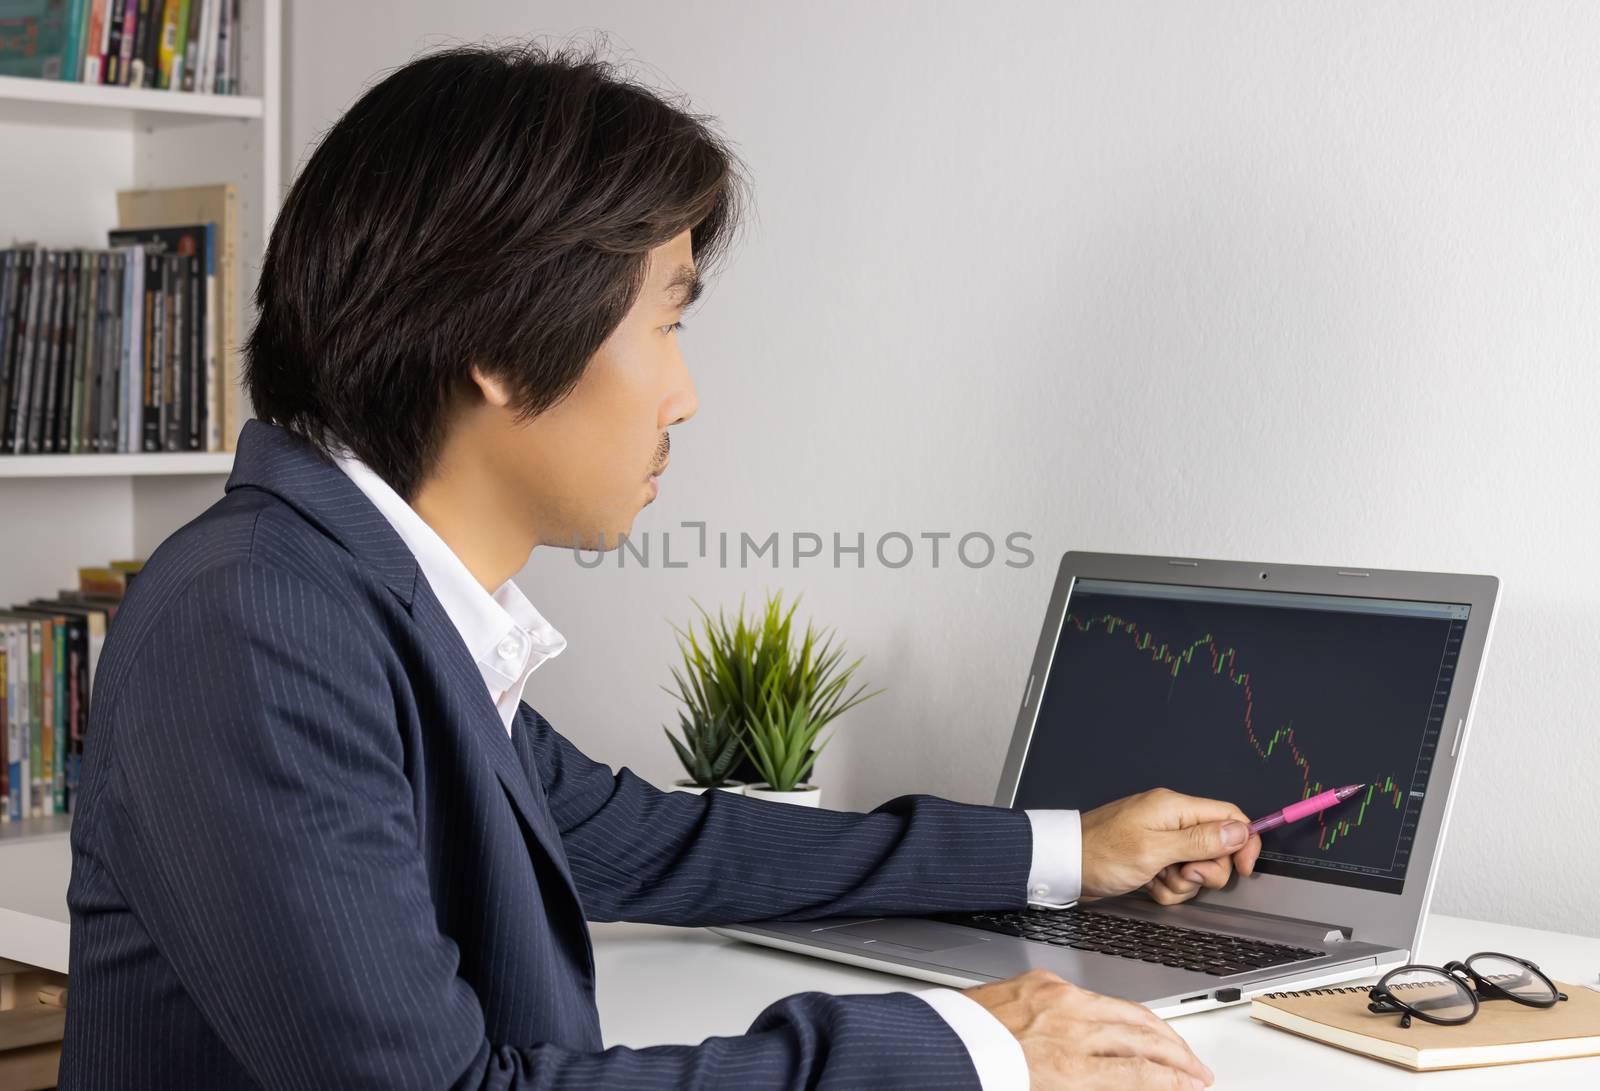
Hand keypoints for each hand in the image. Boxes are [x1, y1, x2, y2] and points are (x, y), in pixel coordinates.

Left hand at [965, 969, 1212, 1089]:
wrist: (933, 1047)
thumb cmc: (982, 1077)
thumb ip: (1090, 1087)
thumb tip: (1128, 1082)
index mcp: (1068, 1071)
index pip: (1142, 1076)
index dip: (1175, 1083)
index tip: (1194, 1088)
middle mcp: (1069, 1031)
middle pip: (1144, 1039)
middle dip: (1178, 1057)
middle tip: (1198, 1072)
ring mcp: (1057, 1000)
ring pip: (1124, 1010)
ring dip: (1158, 1030)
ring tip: (1177, 1047)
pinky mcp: (1042, 982)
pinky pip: (1090, 994)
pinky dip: (1116, 1009)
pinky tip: (1129, 1021)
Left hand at [1079, 788, 1261, 903]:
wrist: (1063, 867)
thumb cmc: (1099, 853)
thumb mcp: (1155, 849)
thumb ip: (1199, 840)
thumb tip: (1239, 830)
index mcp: (1174, 808)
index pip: (1228, 815)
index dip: (1243, 842)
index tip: (1245, 868)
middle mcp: (1171, 821)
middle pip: (1216, 848)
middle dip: (1205, 871)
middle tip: (1180, 874)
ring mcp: (1161, 841)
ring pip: (1196, 868)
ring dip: (1181, 884)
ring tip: (1156, 879)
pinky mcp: (1152, 860)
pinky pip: (1176, 879)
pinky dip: (1166, 888)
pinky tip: (1147, 885)